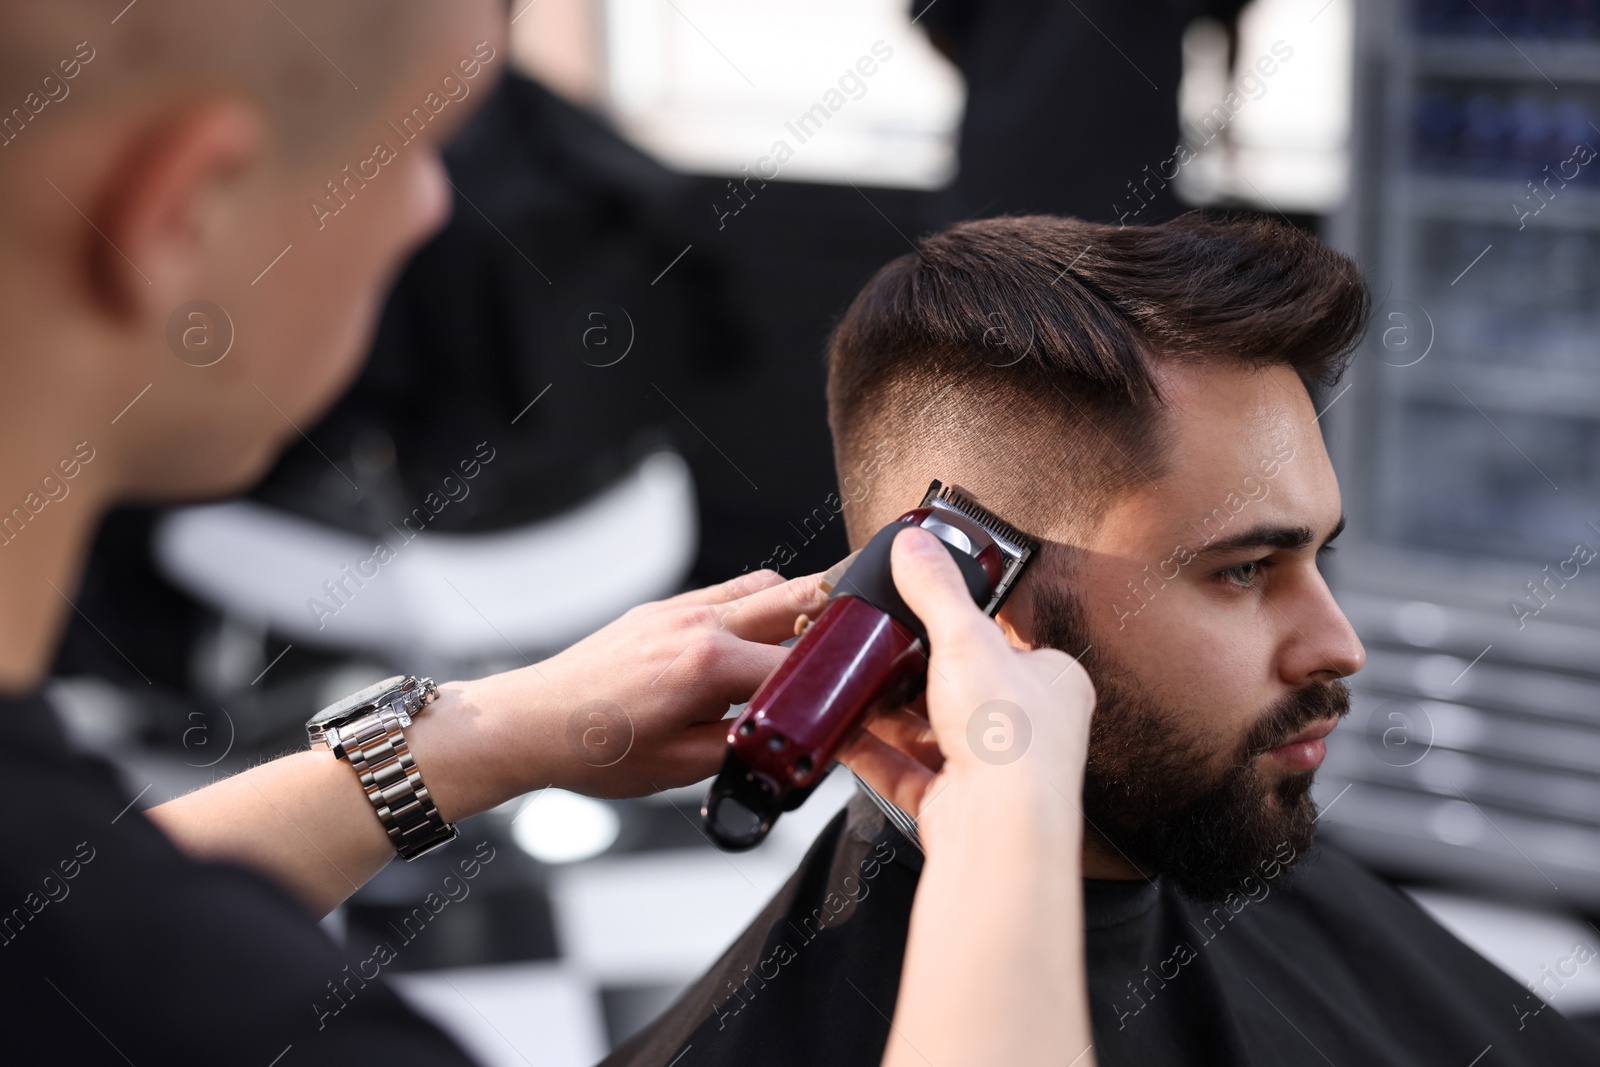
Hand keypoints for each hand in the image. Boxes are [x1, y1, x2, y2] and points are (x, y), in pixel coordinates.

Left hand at [458, 569, 828, 801]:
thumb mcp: (683, 767)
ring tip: (809, 651)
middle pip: (799, 597)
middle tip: (860, 654)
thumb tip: (787, 745)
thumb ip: (747, 748)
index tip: (849, 706)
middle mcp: (699, 622)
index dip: (833, 690)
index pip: (799, 667)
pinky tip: (756, 642)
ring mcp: (681, 608)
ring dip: (798, 610)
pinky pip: (729, 592)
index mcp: (708, 663)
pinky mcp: (665, 608)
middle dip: (839, 623)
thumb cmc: (595, 748)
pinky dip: (757, 607)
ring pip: (767, 585)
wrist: (533, 723)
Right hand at [839, 527, 1094, 836]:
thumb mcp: (967, 640)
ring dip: (888, 712)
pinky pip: (904, 770)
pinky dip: (872, 751)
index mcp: (1052, 683)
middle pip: (960, 688)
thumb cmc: (1015, 744)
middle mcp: (1029, 731)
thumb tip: (917, 546)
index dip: (964, 626)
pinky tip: (845, 733)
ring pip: (929, 732)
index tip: (925, 613)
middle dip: (914, 674)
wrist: (1000, 829)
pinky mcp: (954, 804)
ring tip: (855, 688)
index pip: (1007, 641)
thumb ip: (936, 590)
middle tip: (881, 651)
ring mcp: (991, 772)